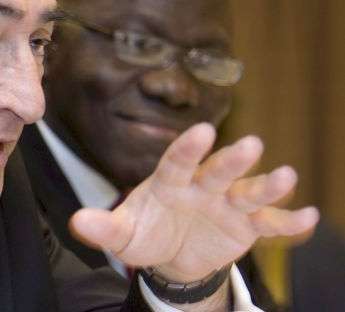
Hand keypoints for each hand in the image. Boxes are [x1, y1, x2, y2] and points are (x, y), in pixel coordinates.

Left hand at [69, 123, 318, 282]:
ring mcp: (226, 203)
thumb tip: (77, 222)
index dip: (187, 147)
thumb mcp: (124, 234)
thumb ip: (103, 228)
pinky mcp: (246, 225)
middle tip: (250, 144)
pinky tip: (309, 217)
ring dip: (266, 185)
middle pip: (217, 169)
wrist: (172, 254)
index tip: (201, 130)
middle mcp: (201, 185)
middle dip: (231, 159)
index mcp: (169, 181)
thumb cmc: (147, 232)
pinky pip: (268, 222)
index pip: (176, 161)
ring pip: (247, 190)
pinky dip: (287, 221)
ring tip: (286, 176)